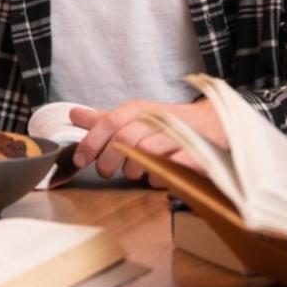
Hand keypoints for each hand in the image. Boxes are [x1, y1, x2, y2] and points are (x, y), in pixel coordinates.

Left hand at [70, 100, 221, 181]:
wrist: (213, 123)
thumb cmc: (168, 124)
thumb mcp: (134, 118)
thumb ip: (105, 119)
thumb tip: (74, 115)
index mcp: (139, 109)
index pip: (109, 122)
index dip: (91, 142)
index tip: (81, 160)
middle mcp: (156, 119)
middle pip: (124, 140)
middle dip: (110, 161)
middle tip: (108, 171)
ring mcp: (177, 135)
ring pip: (146, 153)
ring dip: (135, 170)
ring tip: (137, 173)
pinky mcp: (195, 153)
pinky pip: (172, 167)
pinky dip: (160, 176)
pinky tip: (157, 177)